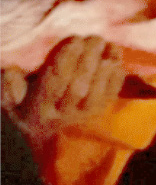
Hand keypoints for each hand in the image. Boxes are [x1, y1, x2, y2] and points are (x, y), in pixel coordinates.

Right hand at [3, 36, 124, 146]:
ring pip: (96, 93)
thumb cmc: (33, 113)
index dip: (65, 60)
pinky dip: (115, 76)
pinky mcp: (101, 115)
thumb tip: (10, 71)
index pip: (52, 83)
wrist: (55, 146)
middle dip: (88, 60)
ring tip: (106, 45)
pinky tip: (115, 57)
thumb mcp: (15, 105)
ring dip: (104, 66)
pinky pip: (111, 96)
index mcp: (39, 109)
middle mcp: (63, 115)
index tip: (75, 39)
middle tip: (94, 38)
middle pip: (77, 87)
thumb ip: (10, 89)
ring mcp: (84, 117)